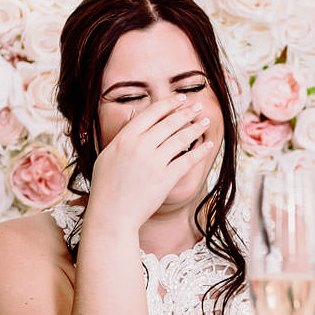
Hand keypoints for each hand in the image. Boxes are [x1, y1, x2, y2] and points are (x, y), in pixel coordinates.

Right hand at [85, 97, 215, 236]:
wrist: (111, 215)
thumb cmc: (106, 186)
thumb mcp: (107, 154)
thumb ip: (122, 134)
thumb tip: (133, 114)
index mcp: (125, 138)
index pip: (151, 113)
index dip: (169, 103)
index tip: (181, 99)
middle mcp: (140, 147)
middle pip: (169, 122)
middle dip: (187, 112)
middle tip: (198, 107)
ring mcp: (153, 163)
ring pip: (181, 139)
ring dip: (196, 127)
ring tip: (205, 121)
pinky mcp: (165, 179)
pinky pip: (187, 161)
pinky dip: (200, 151)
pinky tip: (207, 145)